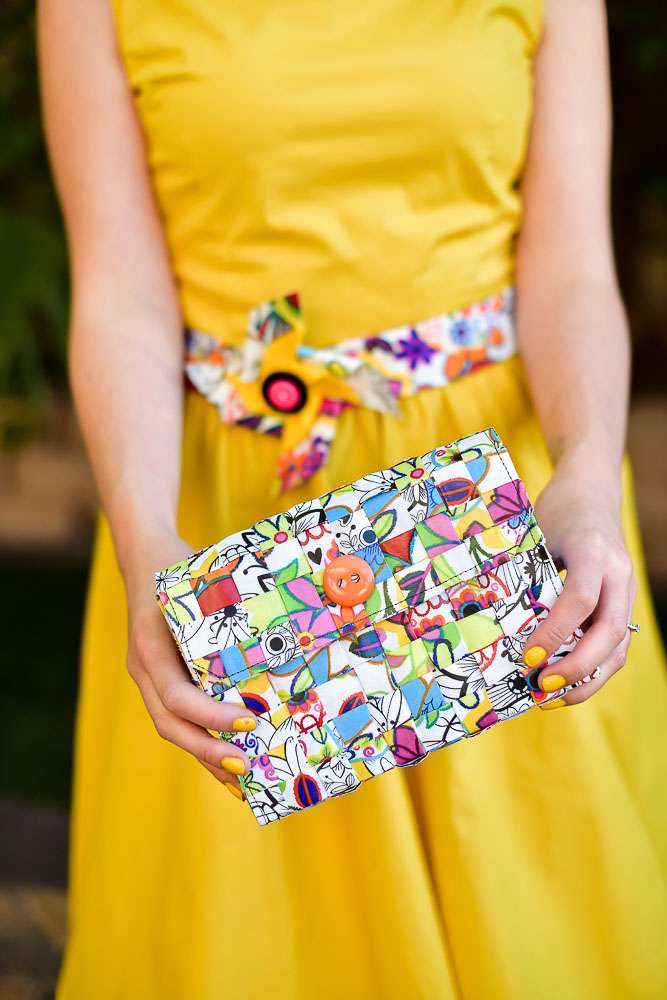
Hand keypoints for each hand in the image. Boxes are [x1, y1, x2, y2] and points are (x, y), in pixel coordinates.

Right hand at [122, 530, 253, 796]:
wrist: (145, 556)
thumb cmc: (180, 565)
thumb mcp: (200, 580)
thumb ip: (230, 603)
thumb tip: (290, 622)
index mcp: (150, 645)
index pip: (176, 695)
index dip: (210, 715)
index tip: (247, 721)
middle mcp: (145, 667)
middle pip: (170, 723)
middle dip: (207, 750)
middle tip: (247, 767)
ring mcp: (149, 676)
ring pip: (172, 727)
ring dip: (205, 756)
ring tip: (242, 782)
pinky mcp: (160, 678)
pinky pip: (178, 716)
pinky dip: (201, 740)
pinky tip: (228, 760)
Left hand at [525, 458, 635, 706]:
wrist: (591, 492)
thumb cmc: (555, 511)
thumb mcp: (536, 534)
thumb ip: (523, 572)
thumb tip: (487, 619)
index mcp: (592, 551)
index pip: (580, 599)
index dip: (555, 632)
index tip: (528, 657)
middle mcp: (617, 574)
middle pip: (610, 632)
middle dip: (577, 667)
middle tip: (541, 687)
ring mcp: (624, 592)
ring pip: (618, 647)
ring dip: (588, 679)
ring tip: (548, 698)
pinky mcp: (621, 605)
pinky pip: (614, 645)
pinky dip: (591, 670)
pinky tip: (561, 684)